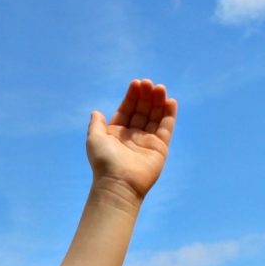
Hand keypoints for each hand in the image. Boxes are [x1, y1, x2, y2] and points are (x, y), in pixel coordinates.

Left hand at [87, 79, 176, 203]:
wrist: (118, 183)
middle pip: (141, 111)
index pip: (126, 110)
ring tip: (160, 88)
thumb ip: (96, 124)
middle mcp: (132, 136)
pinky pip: (166, 128)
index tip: (136, 83)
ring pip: (154, 116)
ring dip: (158, 101)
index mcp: (116, 133)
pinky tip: (170, 101)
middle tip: (149, 83)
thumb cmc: (104, 161)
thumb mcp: (94, 139)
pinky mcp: (160, 148)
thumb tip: (96, 112)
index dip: (131, 96)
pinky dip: (169, 114)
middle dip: (145, 96)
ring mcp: (147, 141)